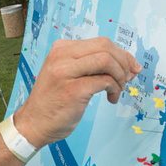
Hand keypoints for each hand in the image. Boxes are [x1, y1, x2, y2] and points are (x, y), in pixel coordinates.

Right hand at [14, 38, 140, 147]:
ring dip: (120, 76)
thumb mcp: (68, 74)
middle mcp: (62, 56)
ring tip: (118, 89)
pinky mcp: (73, 89)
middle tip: (129, 78)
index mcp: (62, 49)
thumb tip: (127, 64)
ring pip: (107, 61)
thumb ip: (90, 65)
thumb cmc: (54, 101)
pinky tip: (111, 98)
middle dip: (124, 62)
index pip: (101, 42)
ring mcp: (66, 72)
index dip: (121, 54)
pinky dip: (115, 89)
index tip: (131, 67)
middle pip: (105, 47)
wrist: (34, 123)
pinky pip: (105, 81)